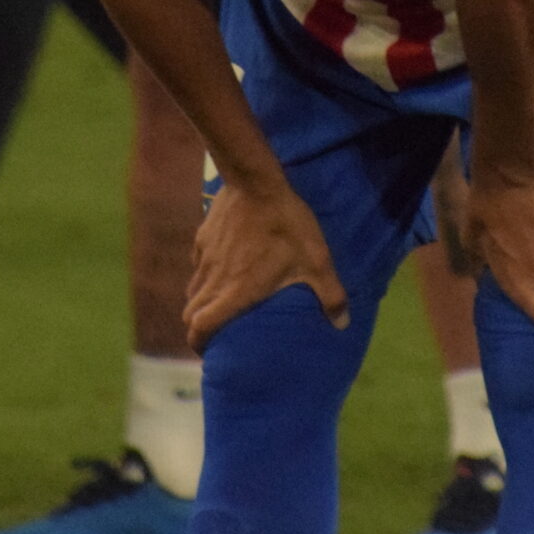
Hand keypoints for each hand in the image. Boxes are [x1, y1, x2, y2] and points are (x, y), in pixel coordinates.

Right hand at [185, 175, 348, 349]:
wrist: (255, 181)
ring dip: (200, 303)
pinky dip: (204, 276)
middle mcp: (213, 280)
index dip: (198, 344)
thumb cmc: (286, 225)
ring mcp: (205, 259)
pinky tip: (221, 270)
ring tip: (216, 306)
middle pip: (190, 313)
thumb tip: (343, 324)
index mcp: (235, 293)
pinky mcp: (202, 240)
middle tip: (213, 334)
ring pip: (192, 290)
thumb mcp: (316, 260)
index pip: (201, 327)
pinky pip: (197, 266)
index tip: (206, 352)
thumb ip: (330, 294)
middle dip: (197, 328)